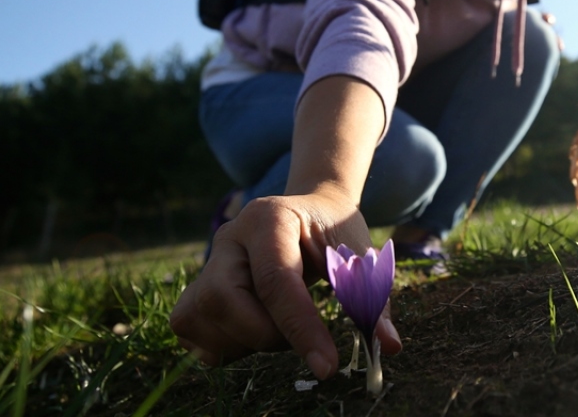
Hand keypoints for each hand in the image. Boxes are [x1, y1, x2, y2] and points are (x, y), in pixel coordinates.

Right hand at [169, 190, 401, 379]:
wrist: (312, 211)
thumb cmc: (337, 233)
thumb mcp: (362, 256)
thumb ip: (372, 298)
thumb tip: (387, 347)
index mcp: (270, 218)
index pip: (276, 281)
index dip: (300, 329)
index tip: (328, 367)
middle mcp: (230, 236)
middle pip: (224, 299)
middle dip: (265, 333)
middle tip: (302, 336)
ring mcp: (208, 261)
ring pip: (200, 315)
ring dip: (243, 340)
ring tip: (279, 328)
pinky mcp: (197, 285)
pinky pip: (190, 326)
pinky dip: (222, 343)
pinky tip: (254, 333)